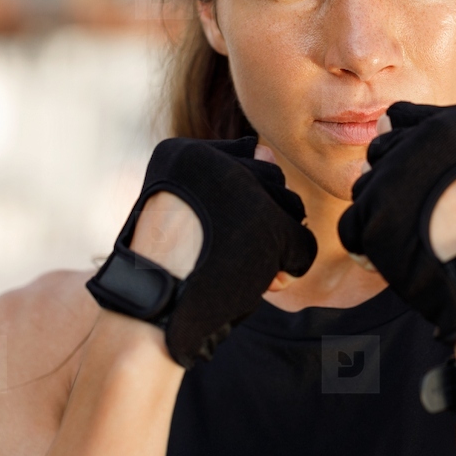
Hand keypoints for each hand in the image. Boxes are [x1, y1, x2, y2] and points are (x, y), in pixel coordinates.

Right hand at [106, 135, 316, 367]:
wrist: (152, 305)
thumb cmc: (167, 267)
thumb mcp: (186, 207)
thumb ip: (226, 180)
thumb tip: (268, 151)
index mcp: (186, 154)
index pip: (246, 160)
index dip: (242, 203)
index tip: (218, 230)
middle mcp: (216, 161)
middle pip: (273, 180)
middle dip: (264, 220)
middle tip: (232, 253)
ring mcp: (244, 190)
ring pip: (293, 208)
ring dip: (276, 243)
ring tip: (241, 267)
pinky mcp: (268, 224)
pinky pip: (304, 243)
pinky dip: (289, 269)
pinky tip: (262, 283)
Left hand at [337, 102, 455, 344]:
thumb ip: (436, 138)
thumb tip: (382, 121)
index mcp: (452, 120)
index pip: (399, 118)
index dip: (408, 152)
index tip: (427, 180)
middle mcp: (418, 141)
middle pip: (377, 153)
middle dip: (391, 183)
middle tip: (424, 212)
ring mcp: (393, 177)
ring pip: (363, 190)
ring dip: (381, 215)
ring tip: (417, 235)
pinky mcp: (373, 214)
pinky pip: (351, 226)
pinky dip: (367, 247)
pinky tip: (397, 255)